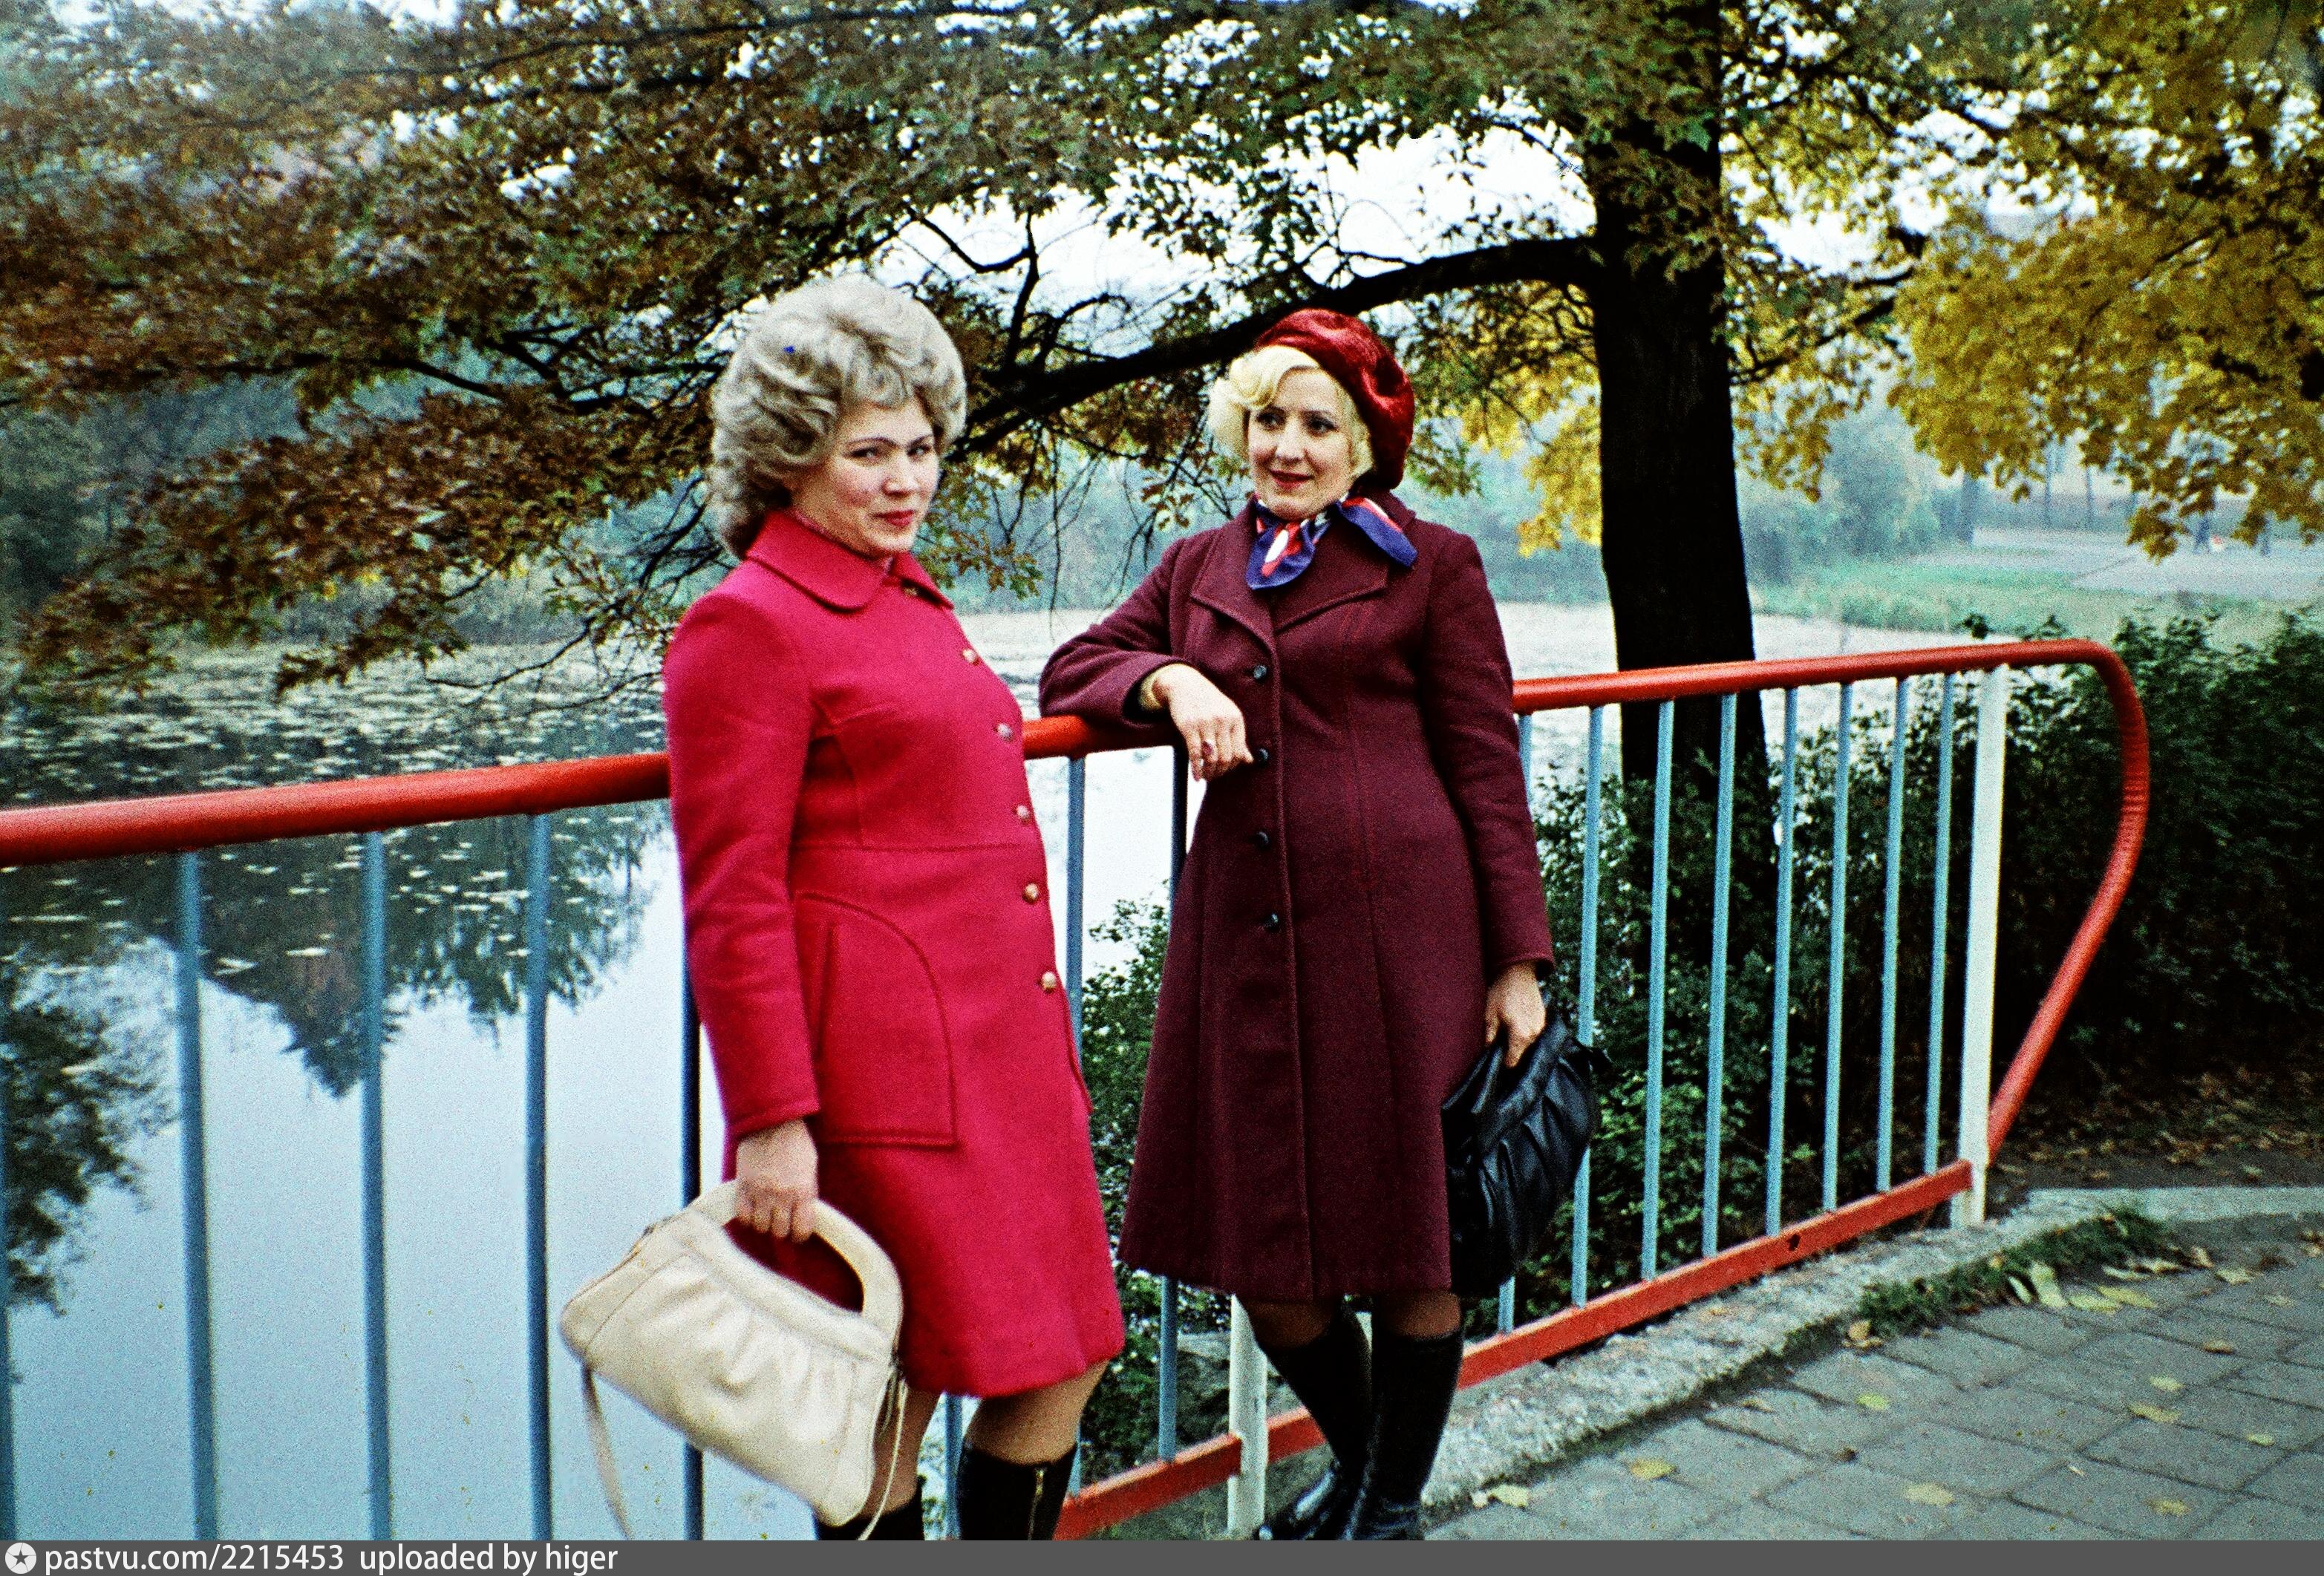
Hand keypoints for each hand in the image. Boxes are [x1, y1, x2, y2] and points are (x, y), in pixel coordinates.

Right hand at [735, 1119, 818, 1242]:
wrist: (772, 1123)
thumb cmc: (796, 1144)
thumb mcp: (811, 1169)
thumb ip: (807, 1194)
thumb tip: (803, 1216)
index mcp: (803, 1191)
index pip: (802, 1230)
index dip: (800, 1234)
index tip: (797, 1231)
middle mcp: (782, 1196)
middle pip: (779, 1232)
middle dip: (782, 1229)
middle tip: (781, 1220)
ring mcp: (760, 1192)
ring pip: (760, 1227)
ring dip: (764, 1223)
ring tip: (766, 1214)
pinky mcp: (743, 1187)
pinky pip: (742, 1216)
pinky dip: (747, 1217)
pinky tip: (752, 1210)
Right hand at [1149, 664, 1254, 781]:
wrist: (1185, 684)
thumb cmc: (1208, 703)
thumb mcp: (1227, 716)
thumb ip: (1238, 739)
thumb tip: (1249, 761)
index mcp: (1236, 719)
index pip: (1239, 752)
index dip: (1232, 767)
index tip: (1224, 771)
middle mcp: (1223, 720)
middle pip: (1226, 758)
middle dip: (1220, 772)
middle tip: (1213, 776)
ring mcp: (1206, 723)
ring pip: (1212, 758)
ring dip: (1209, 773)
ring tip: (1205, 776)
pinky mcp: (1189, 726)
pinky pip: (1195, 753)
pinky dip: (1196, 768)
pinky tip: (1196, 776)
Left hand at [1484, 964, 1546, 1067]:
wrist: (1518, 973)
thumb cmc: (1502, 993)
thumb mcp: (1490, 1015)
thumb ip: (1490, 1036)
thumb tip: (1488, 1049)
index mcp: (1520, 1036)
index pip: (1513, 1061)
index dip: (1503, 1062)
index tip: (1496, 1059)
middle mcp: (1534, 1034)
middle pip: (1521, 1052)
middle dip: (1511, 1049)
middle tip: (1499, 1041)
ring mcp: (1540, 1026)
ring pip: (1528, 1042)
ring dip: (1519, 1040)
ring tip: (1508, 1027)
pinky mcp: (1543, 1018)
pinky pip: (1534, 1032)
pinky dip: (1525, 1031)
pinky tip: (1516, 1020)